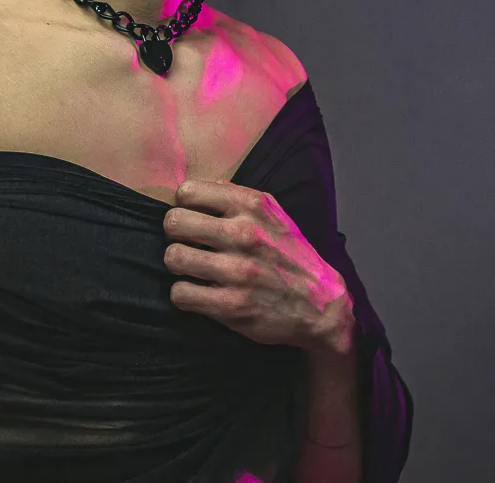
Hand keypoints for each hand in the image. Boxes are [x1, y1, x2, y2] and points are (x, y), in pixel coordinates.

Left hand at [163, 180, 355, 357]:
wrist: (321, 305)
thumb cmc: (290, 255)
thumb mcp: (273, 214)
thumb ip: (236, 197)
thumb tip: (197, 187)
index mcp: (252, 205)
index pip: (187, 192)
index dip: (184, 206)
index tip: (193, 219)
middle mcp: (244, 234)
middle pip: (173, 222)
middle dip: (175, 235)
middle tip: (187, 244)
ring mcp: (238, 271)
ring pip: (173, 257)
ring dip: (177, 265)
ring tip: (191, 269)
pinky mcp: (232, 305)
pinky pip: (180, 294)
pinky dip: (183, 295)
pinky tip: (197, 292)